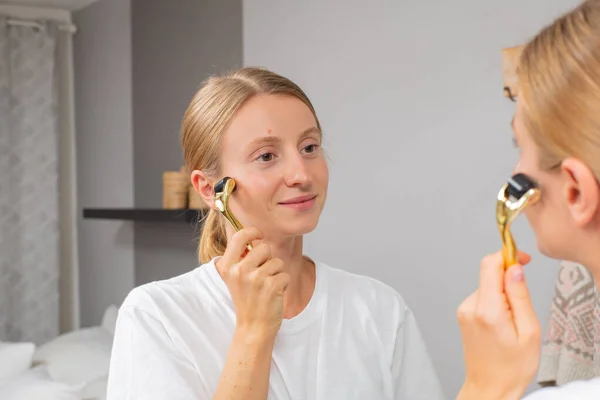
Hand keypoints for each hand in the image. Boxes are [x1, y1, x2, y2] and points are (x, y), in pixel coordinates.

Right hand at [216, 227, 289, 339]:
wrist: (253, 328)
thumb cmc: (247, 301)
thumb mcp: (234, 278)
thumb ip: (240, 258)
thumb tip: (252, 236)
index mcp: (228, 266)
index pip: (239, 236)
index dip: (252, 232)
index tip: (258, 235)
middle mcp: (239, 271)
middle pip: (264, 247)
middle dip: (268, 259)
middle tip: (262, 276)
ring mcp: (255, 279)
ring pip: (277, 262)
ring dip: (277, 274)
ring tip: (267, 287)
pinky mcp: (271, 286)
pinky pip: (285, 274)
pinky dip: (283, 284)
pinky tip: (274, 294)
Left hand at [456, 251, 540, 399]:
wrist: (490, 387)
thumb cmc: (511, 367)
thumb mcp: (529, 331)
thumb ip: (520, 296)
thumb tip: (515, 269)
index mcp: (487, 310)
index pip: (489, 265)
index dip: (507, 255)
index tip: (523, 258)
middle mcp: (470, 307)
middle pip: (489, 275)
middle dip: (508, 282)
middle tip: (521, 307)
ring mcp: (464, 310)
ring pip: (487, 287)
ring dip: (502, 295)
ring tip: (511, 322)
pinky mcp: (463, 314)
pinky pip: (482, 297)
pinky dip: (494, 303)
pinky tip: (501, 324)